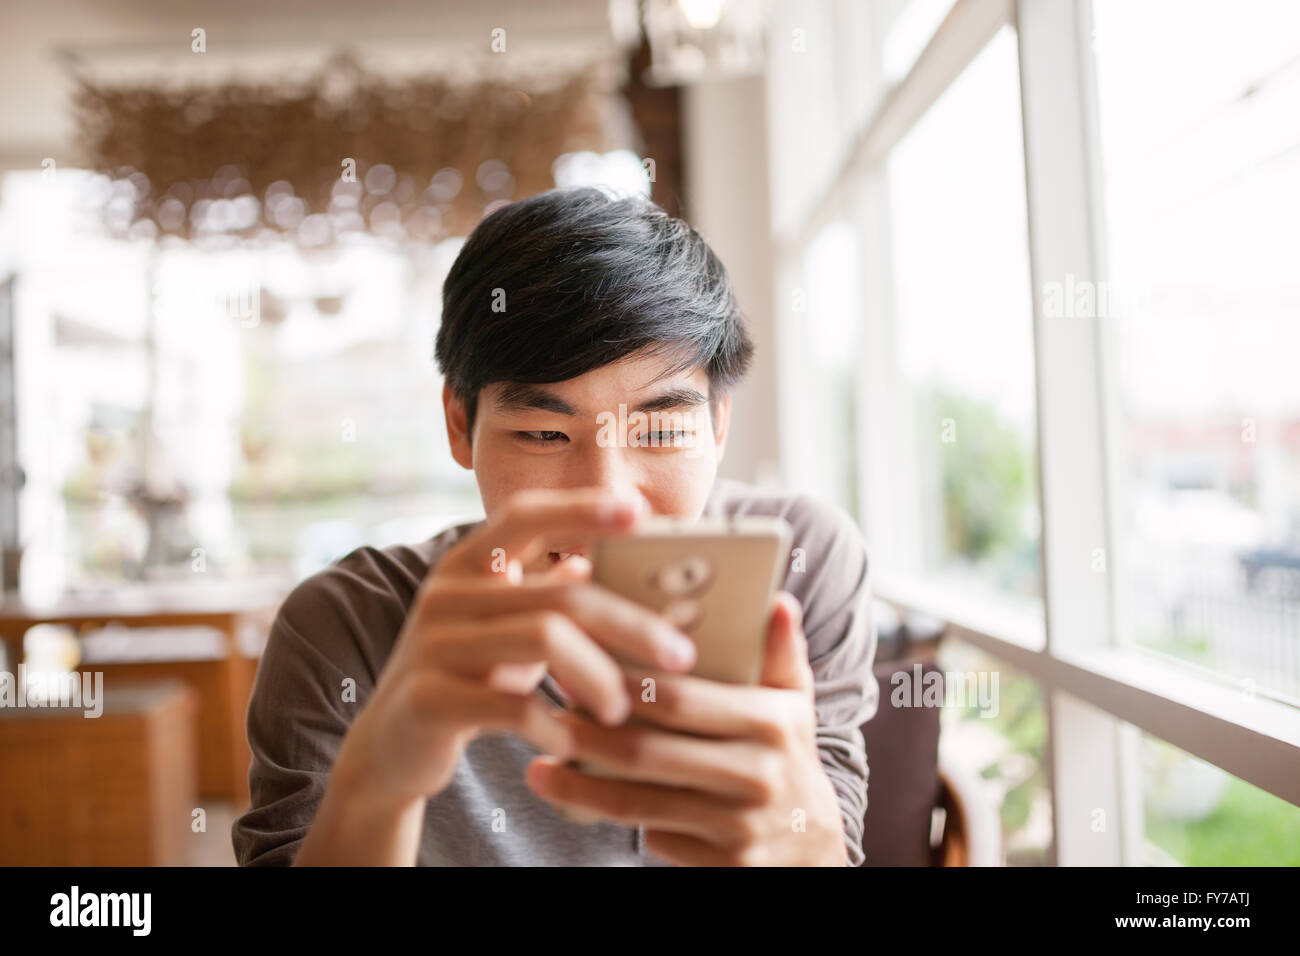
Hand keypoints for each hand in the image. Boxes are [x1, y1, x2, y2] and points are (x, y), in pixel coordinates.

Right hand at [330, 488, 698, 810]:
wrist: (393, 746)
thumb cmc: (471, 676)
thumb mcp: (510, 629)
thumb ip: (552, 594)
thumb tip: (612, 563)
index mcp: (468, 564)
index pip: (525, 517)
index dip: (581, 509)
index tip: (639, 511)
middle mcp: (447, 593)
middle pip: (560, 593)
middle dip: (631, 624)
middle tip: (679, 656)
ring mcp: (434, 644)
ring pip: (543, 639)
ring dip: (599, 677)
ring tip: (622, 709)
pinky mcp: (429, 699)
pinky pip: (511, 706)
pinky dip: (554, 725)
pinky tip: (573, 742)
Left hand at [524, 592, 848, 865]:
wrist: (811, 851)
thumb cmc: (787, 759)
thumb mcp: (793, 704)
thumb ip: (780, 651)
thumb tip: (777, 599)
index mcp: (772, 722)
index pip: (680, 698)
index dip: (622, 685)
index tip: (576, 670)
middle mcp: (758, 774)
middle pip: (647, 752)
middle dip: (588, 737)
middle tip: (544, 719)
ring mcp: (741, 826)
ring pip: (640, 804)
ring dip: (581, 788)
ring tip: (540, 770)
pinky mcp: (726, 867)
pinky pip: (656, 839)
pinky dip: (622, 823)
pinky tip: (584, 804)